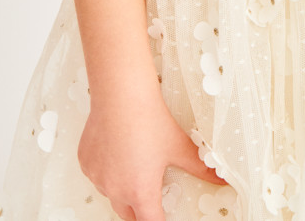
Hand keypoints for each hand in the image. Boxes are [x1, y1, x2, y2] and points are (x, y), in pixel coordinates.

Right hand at [77, 91, 229, 220]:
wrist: (122, 95)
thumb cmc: (148, 119)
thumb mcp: (179, 146)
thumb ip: (200, 167)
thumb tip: (220, 177)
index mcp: (140, 191)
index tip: (163, 217)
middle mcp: (115, 189)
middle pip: (128, 215)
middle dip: (141, 209)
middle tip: (152, 195)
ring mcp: (97, 177)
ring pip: (111, 193)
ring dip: (123, 187)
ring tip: (137, 162)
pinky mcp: (85, 162)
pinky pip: (97, 174)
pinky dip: (107, 169)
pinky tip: (119, 150)